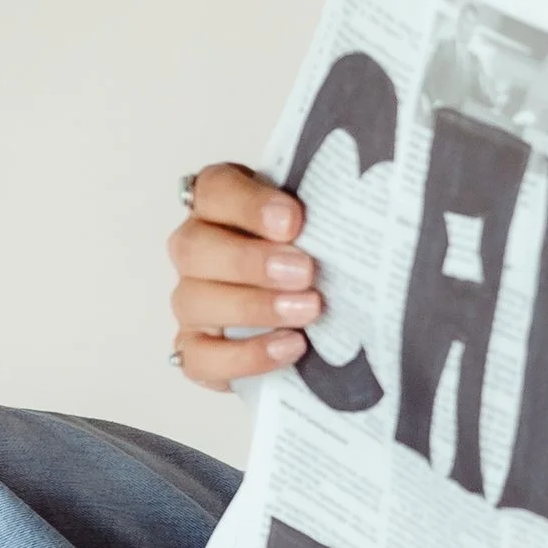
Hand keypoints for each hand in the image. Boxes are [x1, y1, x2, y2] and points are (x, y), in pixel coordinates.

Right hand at [168, 165, 321, 392]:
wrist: (307, 307)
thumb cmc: (308, 253)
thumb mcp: (314, 223)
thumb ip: (319, 212)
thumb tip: (357, 213)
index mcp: (218, 204)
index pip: (214, 189)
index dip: (249, 204)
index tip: (293, 220)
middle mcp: (194, 248)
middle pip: (195, 247)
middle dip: (251, 261)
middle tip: (305, 271)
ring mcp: (190, 300)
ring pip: (195, 301)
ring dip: (255, 307)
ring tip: (309, 310)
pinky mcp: (194, 349)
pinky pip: (202, 358)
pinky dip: (246, 355)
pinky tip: (290, 346)